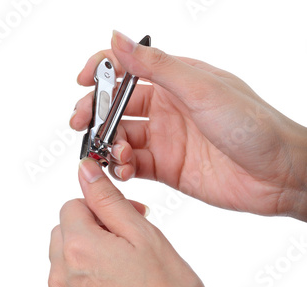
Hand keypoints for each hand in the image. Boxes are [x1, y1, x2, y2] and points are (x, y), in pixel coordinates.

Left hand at [48, 158, 222, 286]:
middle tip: (133, 241)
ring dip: (93, 252)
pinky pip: (74, 284)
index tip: (131, 219)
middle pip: (67, 230)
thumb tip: (85, 171)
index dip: (103, 206)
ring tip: (129, 268)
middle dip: (96, 227)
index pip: (73, 205)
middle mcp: (61, 276)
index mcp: (78, 249)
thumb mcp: (144, 236)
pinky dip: (92, 277)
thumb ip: (108, 201)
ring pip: (68, 257)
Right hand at [73, 31, 306, 220]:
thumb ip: (156, 66)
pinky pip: (134, 166)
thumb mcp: (201, 88)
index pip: (128, 68)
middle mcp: (168, 108)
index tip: (82, 82)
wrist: (278, 174)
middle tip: (81, 124)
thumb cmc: (253, 125)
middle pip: (118, 106)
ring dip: (109, 145)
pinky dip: (122, 169)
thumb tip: (118, 38)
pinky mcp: (169, 169)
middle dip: (95, 113)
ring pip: (122, 139)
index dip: (101, 71)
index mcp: (176, 80)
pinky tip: (123, 170)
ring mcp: (167, 140)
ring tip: (113, 154)